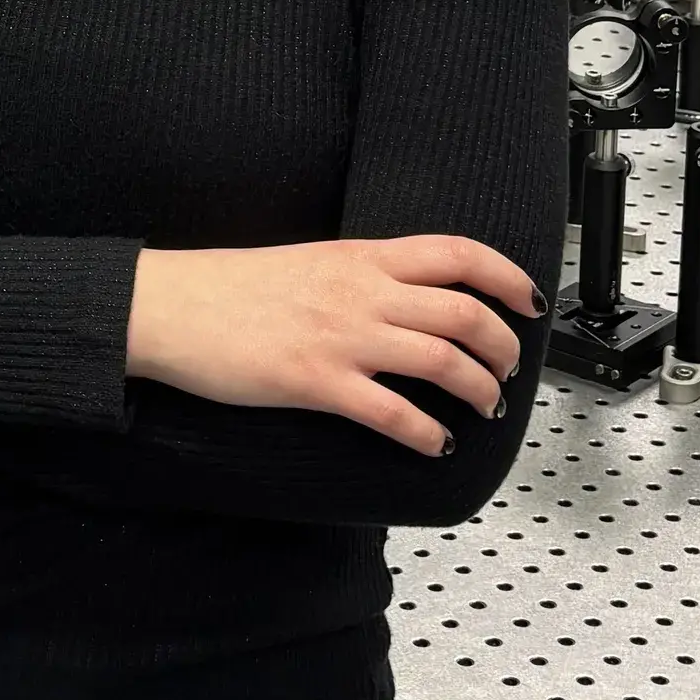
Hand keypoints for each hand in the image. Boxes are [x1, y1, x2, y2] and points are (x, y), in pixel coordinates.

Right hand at [126, 237, 539, 455]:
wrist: (170, 306)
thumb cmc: (228, 287)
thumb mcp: (307, 263)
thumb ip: (358, 276)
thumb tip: (403, 298)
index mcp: (359, 257)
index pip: (456, 253)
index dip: (505, 277)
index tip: (528, 300)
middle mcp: (360, 293)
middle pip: (464, 313)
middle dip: (502, 347)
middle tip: (506, 370)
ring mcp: (341, 338)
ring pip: (442, 361)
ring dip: (478, 390)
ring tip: (483, 407)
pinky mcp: (317, 383)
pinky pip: (393, 413)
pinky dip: (427, 434)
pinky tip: (435, 445)